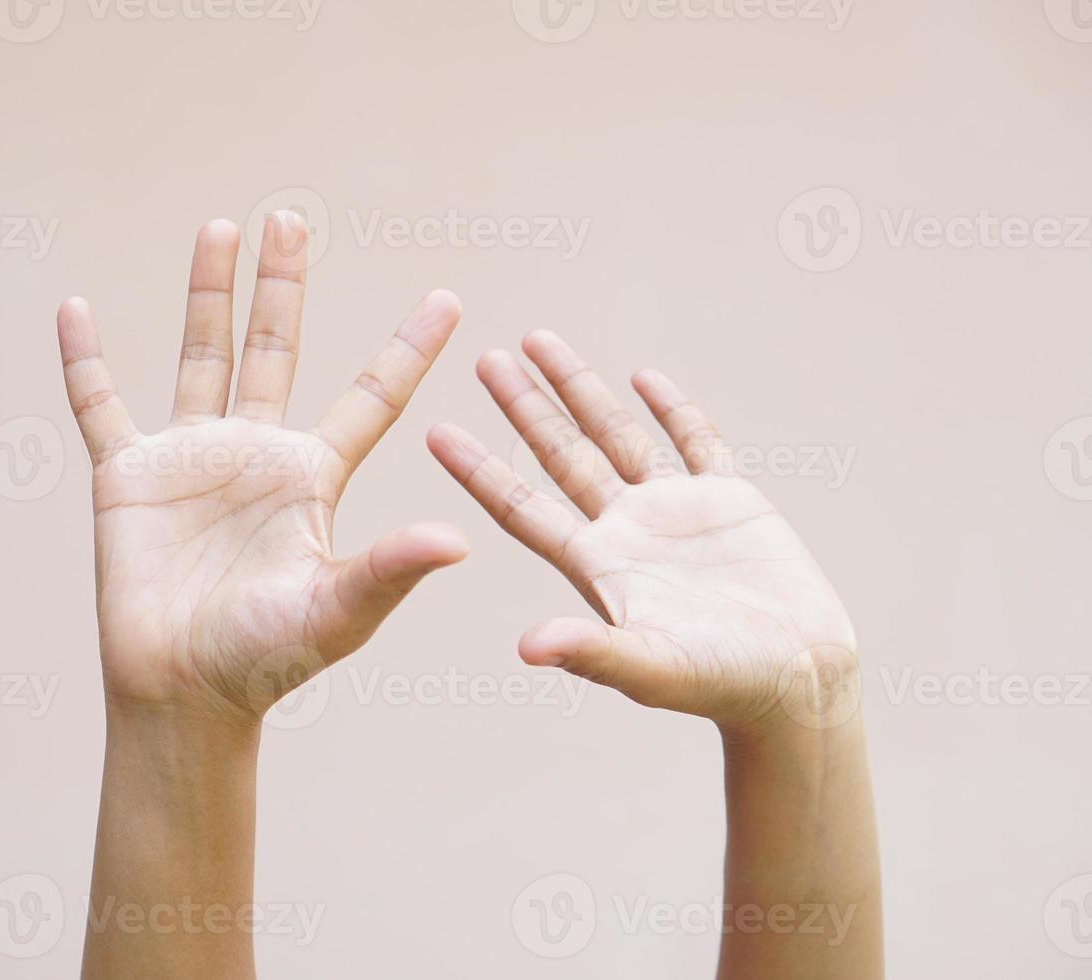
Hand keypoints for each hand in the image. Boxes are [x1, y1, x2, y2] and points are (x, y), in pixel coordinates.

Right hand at [58, 213, 466, 722]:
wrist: (183, 693)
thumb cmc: (266, 660)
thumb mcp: (336, 611)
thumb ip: (387, 570)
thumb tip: (456, 541)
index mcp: (312, 477)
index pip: (370, 397)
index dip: (408, 350)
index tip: (450, 298)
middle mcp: (256, 454)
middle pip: (274, 349)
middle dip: (283, 285)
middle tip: (290, 218)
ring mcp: (191, 459)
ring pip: (200, 356)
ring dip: (208, 294)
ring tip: (220, 228)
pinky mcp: (128, 476)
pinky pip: (100, 404)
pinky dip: (85, 360)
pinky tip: (77, 309)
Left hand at [427, 330, 855, 734]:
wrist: (799, 684)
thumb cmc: (722, 686)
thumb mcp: (651, 669)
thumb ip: (593, 653)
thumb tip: (526, 647)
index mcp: (596, 566)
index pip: (521, 508)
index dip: (478, 471)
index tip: (434, 430)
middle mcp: (626, 531)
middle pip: (561, 455)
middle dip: (525, 406)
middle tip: (487, 359)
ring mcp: (675, 513)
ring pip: (617, 435)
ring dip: (581, 390)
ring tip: (540, 341)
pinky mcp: (731, 503)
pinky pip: (697, 442)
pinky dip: (672, 409)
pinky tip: (645, 377)